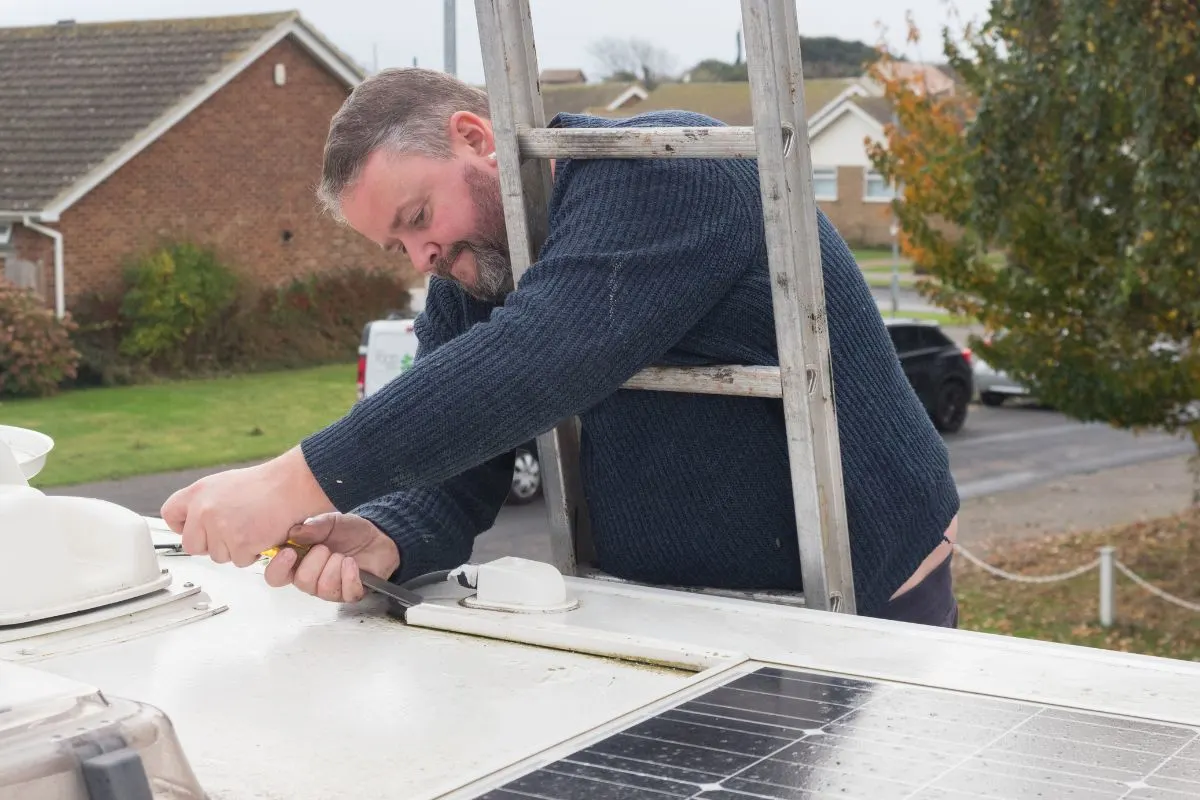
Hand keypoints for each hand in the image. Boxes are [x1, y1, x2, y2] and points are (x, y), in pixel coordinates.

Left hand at [160, 447, 333, 567]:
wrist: (291, 486)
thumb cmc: (266, 485)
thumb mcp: (226, 484)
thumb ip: (206, 503)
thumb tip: (197, 522)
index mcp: (199, 492)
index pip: (171, 514)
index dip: (181, 526)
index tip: (195, 529)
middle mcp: (204, 509)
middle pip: (192, 545)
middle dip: (211, 545)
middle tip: (232, 533)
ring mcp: (220, 527)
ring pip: (218, 556)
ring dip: (235, 549)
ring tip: (252, 528)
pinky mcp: (239, 543)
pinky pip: (240, 561)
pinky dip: (253, 553)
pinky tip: (261, 534)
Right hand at [263, 513, 400, 602]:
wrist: (377, 536)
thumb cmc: (348, 531)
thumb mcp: (331, 521)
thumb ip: (314, 526)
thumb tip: (294, 533)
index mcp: (299, 562)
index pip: (276, 576)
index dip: (278, 568)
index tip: (290, 551)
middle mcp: (311, 579)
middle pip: (301, 582)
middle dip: (315, 562)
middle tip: (326, 548)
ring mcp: (330, 589)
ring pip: (323, 588)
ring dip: (334, 567)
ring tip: (343, 555)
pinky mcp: (350, 594)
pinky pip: (345, 593)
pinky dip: (350, 576)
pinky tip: (352, 564)